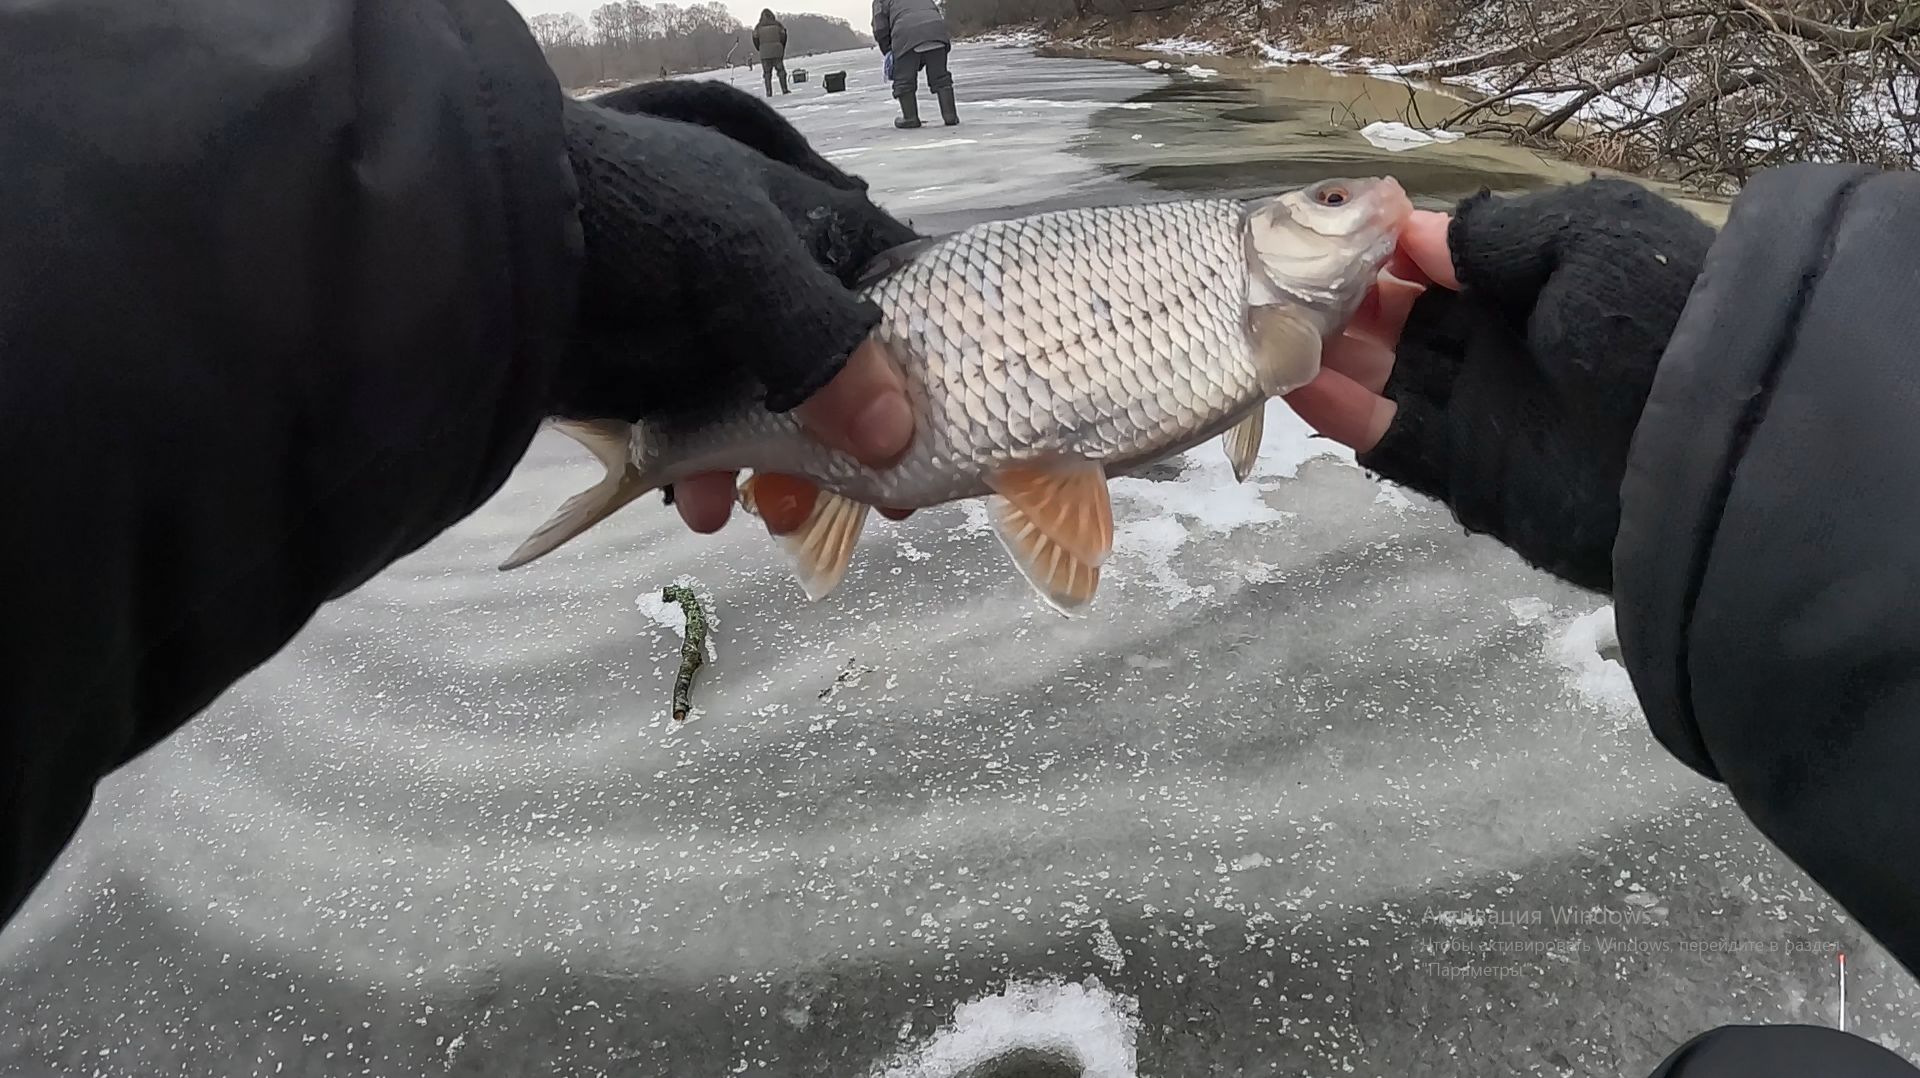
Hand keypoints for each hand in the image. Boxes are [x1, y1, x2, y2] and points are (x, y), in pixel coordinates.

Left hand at [555, 87, 925, 531]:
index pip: (898, 295)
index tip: (941, 436)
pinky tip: (698, 508)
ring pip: (777, 422)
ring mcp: (713, 339)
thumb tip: (898, 436)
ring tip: (773, 514)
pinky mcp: (657, 384)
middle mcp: (771, 283)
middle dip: (856, 445)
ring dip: (783, 475)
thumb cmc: (633, 221)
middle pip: (846, 378)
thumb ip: (826, 345)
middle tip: (880, 502)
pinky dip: (710, 481)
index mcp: (810, 230)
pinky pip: (706, 444)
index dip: (927, 369)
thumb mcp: (744, 261)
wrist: (489, 243)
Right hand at [1283, 179, 1716, 591]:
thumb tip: (1417, 236)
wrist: (1713, 446)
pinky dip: (1344, 416)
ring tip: (1267, 327)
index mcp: (1542, 284)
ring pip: (1386, 380)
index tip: (1323, 227)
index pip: (1445, 263)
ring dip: (1329, 353)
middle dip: (1343, 300)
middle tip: (1278, 280)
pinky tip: (1294, 382)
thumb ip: (1498, 235)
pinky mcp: (1470, 480)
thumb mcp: (1591, 236)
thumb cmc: (1654, 319)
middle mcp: (1507, 349)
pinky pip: (1394, 445)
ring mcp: (1485, 417)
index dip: (1384, 246)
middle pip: (1403, 322)